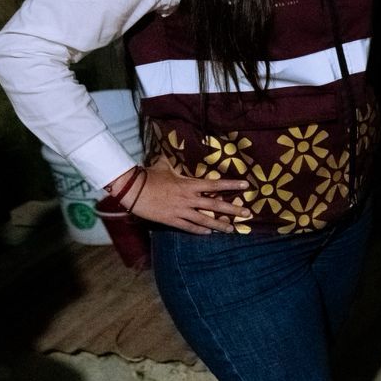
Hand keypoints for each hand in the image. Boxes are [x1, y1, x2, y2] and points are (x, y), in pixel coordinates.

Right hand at [107, 161, 248, 234]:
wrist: (132, 189)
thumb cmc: (149, 175)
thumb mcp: (165, 164)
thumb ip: (176, 161)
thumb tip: (177, 148)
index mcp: (189, 184)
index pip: (216, 185)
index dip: (232, 186)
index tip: (246, 186)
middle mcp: (188, 199)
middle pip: (215, 206)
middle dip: (233, 210)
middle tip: (248, 215)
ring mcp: (180, 211)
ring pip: (205, 220)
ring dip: (220, 225)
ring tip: (232, 229)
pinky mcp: (171, 220)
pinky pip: (188, 227)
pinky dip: (200, 230)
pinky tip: (209, 232)